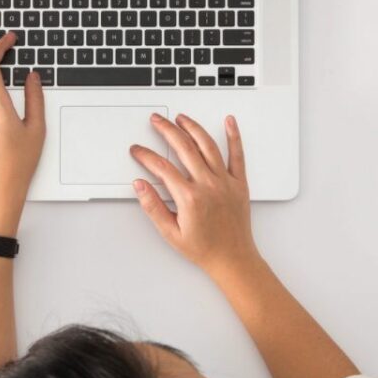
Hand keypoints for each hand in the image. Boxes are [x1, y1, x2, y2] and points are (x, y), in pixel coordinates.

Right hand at [130, 114, 258, 274]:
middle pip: (184, 148)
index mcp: (189, 198)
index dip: (146, 155)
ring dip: (193, 128)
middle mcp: (208, 185)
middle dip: (167, 130)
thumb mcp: (170, 233)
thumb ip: (153, 206)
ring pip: (207, 146)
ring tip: (181, 118)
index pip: (162, 168)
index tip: (138, 150)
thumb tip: (140, 185)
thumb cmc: (204, 249)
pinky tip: (229, 122)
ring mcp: (225, 182)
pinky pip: (237, 155)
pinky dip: (234, 136)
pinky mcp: (239, 183)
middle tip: (157, 120)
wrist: (233, 259)